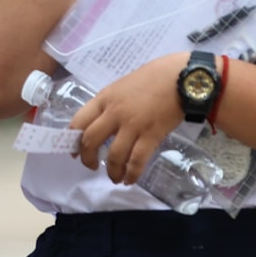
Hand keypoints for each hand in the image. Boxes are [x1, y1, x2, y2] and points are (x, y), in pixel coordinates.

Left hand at [68, 52, 187, 185]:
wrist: (183, 77)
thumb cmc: (154, 77)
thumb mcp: (123, 86)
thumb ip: (111, 103)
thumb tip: (103, 123)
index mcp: (105, 98)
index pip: (78, 121)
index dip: (73, 140)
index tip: (74, 152)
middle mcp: (114, 113)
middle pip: (90, 141)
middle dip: (87, 159)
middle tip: (92, 166)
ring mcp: (132, 125)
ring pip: (113, 155)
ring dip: (112, 171)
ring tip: (115, 178)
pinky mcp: (151, 135)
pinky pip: (136, 160)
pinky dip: (131, 173)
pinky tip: (130, 179)